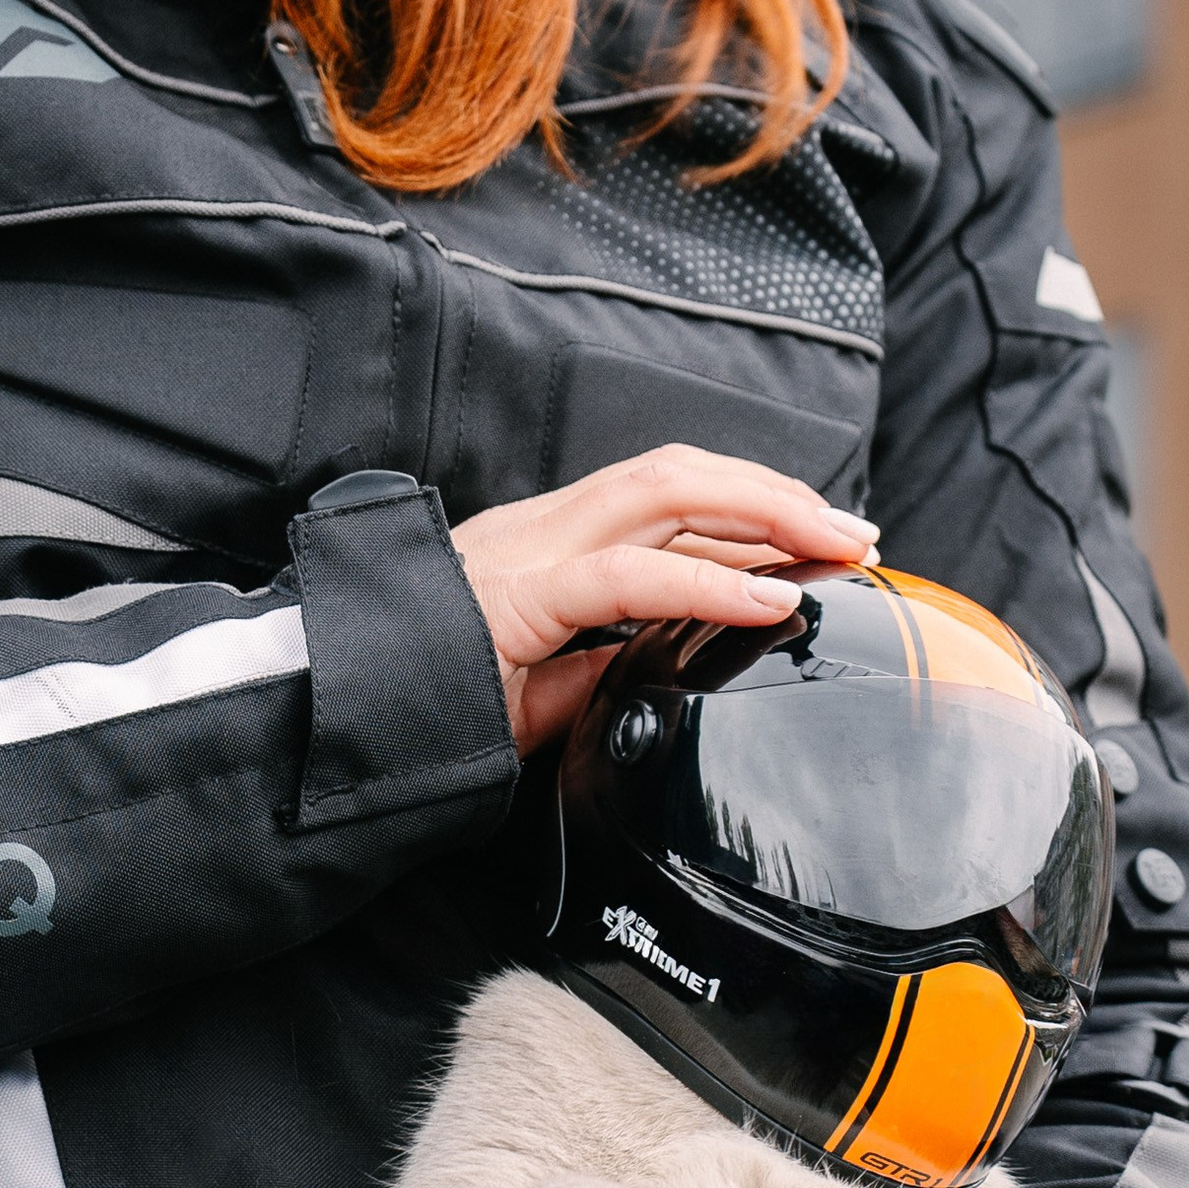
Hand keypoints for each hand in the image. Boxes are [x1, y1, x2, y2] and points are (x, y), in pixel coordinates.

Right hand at [450, 446, 876, 752]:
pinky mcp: (519, 595)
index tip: (820, 540)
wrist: (331, 714)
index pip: (665, 495)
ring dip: (764, 514)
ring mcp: (529, 551)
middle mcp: (543, 527)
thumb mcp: (532, 693)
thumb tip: (654, 676)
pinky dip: (712, 581)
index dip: (749, 504)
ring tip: (832, 545)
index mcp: (547, 542)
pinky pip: (629, 576)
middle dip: (779, 493)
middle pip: (680, 473)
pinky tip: (769, 599)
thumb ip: (591, 674)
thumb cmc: (422, 703)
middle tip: (857, 532)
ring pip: (665, 493)